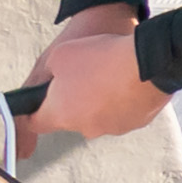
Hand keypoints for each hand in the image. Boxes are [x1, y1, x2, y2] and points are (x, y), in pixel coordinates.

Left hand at [15, 8, 164, 142]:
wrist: (148, 62)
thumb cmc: (103, 58)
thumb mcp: (59, 54)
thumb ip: (50, 72)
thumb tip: (57, 78)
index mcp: (59, 114)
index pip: (34, 124)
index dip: (33, 113)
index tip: (35, 106)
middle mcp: (84, 127)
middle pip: (70, 118)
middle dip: (72, 101)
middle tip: (81, 78)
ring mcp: (112, 127)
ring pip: (97, 116)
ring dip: (98, 101)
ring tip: (108, 76)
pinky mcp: (136, 123)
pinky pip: (122, 113)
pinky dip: (121, 101)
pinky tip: (126, 81)